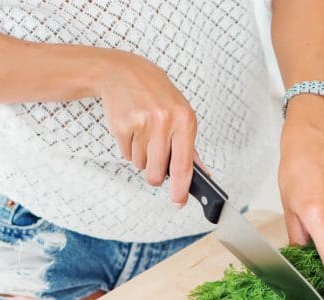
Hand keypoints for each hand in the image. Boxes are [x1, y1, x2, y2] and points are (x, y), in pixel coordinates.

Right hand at [96, 50, 198, 205]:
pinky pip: (126, 155)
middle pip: (157, 173)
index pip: (184, 165)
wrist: (125, 72)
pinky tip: (132, 129)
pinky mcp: (122, 126)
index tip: (179, 202)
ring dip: (141, 157)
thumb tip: (201, 174)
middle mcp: (165, 122)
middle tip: (155, 158)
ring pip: (141, 165)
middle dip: (155, 174)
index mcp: (185, 120)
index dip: (181, 189)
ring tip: (143, 134)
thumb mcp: (181, 114)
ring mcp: (142, 124)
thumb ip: (190, 147)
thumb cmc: (157, 95)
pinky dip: (129, 148)